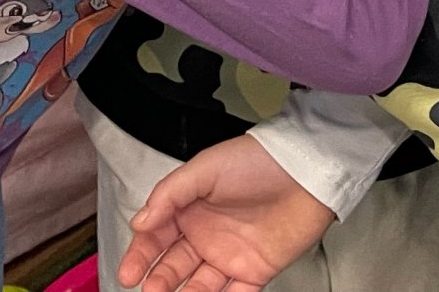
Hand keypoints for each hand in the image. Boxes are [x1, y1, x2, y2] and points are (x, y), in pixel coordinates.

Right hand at [117, 134, 332, 291]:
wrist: (309, 169)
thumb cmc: (261, 160)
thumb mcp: (208, 167)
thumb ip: (171, 193)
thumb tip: (140, 221)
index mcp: (192, 208)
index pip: (157, 237)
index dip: (141, 255)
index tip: (129, 272)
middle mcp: (207, 234)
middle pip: (173, 266)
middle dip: (158, 280)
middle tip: (150, 289)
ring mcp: (230, 255)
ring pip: (197, 286)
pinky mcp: (254, 271)